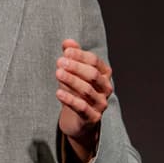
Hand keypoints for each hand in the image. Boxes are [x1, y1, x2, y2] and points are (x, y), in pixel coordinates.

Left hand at [55, 38, 112, 162]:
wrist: (78, 121)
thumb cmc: (76, 92)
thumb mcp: (73, 73)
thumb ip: (72, 56)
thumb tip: (68, 42)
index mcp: (104, 74)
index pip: (94, 61)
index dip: (80, 55)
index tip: (65, 51)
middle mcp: (106, 88)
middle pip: (93, 74)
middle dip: (76, 67)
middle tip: (60, 62)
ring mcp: (101, 104)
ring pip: (87, 90)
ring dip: (71, 80)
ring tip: (57, 73)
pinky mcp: (93, 118)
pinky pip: (82, 107)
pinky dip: (70, 99)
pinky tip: (58, 93)